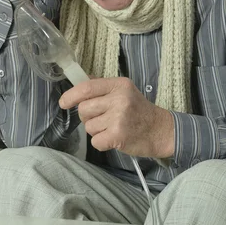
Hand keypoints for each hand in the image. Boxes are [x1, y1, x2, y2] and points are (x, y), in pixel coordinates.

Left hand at [59, 77, 174, 157]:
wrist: (161, 131)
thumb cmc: (139, 111)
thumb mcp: (124, 91)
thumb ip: (102, 87)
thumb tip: (78, 82)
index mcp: (119, 85)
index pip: (86, 88)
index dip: (71, 95)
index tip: (63, 102)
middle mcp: (119, 99)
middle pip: (84, 109)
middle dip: (86, 116)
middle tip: (101, 118)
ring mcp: (119, 118)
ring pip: (88, 126)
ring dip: (96, 130)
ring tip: (112, 128)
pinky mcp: (118, 136)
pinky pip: (95, 141)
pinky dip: (101, 142)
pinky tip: (114, 138)